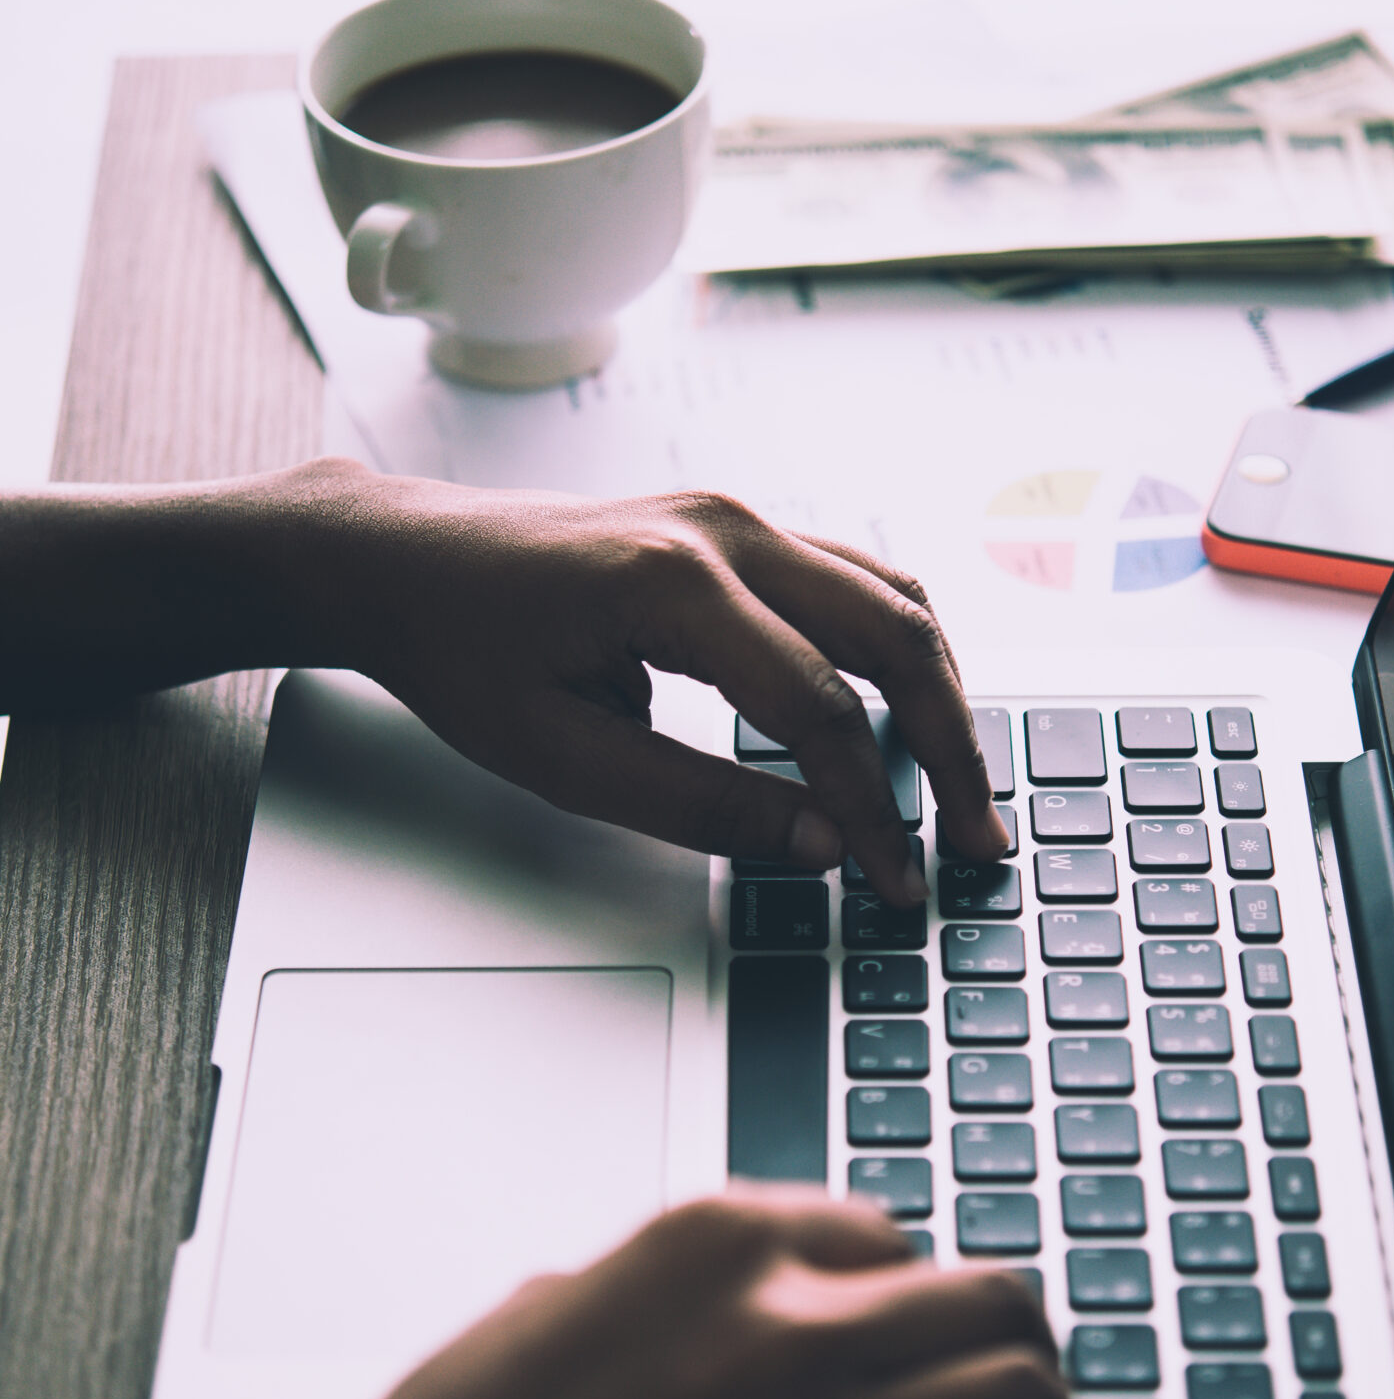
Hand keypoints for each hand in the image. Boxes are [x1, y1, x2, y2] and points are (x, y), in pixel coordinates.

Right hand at [267, 1191, 1070, 1398]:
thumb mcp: (575, 1293)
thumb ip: (691, 1286)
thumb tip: (769, 1304)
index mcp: (720, 1238)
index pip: (893, 1235)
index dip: (912, 1295)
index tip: (918, 1334)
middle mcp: (784, 1323)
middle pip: (994, 1300)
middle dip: (1022, 1341)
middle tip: (1025, 1383)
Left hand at [331, 470, 1008, 903]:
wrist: (408, 561)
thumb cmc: (462, 651)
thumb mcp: (561, 758)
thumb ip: (699, 804)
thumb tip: (819, 845)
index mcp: (673, 585)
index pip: (820, 709)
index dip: (872, 808)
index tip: (894, 879)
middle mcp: (725, 532)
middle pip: (894, 636)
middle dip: (952, 747)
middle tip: (980, 839)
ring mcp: (739, 519)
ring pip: (893, 598)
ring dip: (940, 696)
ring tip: (962, 790)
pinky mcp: (741, 531)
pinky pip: (858, 582)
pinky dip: (901, 655)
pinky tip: (911, 722)